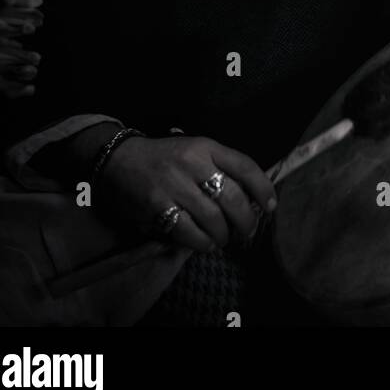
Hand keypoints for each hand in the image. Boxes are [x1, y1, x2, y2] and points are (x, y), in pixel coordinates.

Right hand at [97, 135, 276, 252]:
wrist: (119, 159)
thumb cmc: (164, 158)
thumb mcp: (194, 150)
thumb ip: (220, 167)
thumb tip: (251, 198)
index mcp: (205, 146)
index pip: (244, 166)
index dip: (263, 188)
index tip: (271, 205)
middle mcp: (192, 163)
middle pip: (233, 198)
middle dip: (246, 221)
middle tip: (247, 231)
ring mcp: (174, 186)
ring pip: (214, 220)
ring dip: (224, 236)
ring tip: (223, 238)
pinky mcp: (157, 207)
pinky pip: (189, 233)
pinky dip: (203, 243)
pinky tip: (205, 243)